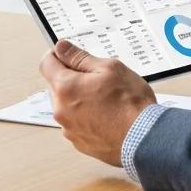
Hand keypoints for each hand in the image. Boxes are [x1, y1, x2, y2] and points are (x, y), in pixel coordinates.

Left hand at [38, 40, 156, 166]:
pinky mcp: (79, 142)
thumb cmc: (130, 103)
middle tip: (98, 78)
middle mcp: (61, 111)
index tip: (69, 54)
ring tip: (106, 98)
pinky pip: (76, 122)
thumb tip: (61, 48)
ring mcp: (69, 129)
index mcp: (65, 88)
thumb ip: (80, 57)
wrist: (144, 139)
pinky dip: (86, 116)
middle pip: (56, 85)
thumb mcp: (109, 68)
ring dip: (79, 98)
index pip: (46, 63)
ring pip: (67, 104)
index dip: (58, 54)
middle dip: (72, 78)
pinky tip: (106, 114)